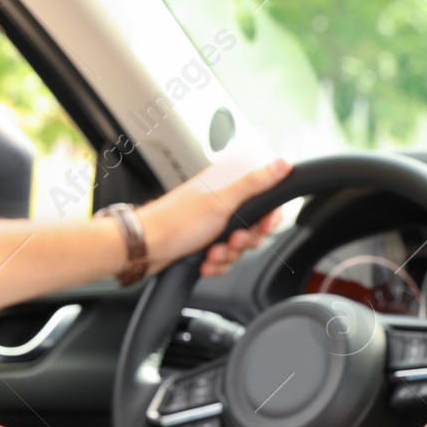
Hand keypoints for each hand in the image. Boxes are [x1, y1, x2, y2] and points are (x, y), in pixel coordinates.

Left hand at [134, 158, 291, 276]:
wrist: (144, 248)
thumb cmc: (176, 222)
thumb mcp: (222, 202)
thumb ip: (255, 183)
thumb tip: (283, 163)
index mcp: (227, 182)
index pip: (266, 196)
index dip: (269, 216)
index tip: (263, 227)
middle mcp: (221, 199)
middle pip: (255, 225)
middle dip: (244, 240)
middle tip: (231, 240)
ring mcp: (212, 221)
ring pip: (239, 244)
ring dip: (228, 254)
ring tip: (211, 253)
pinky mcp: (204, 240)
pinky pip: (225, 256)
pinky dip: (217, 263)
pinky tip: (205, 262)